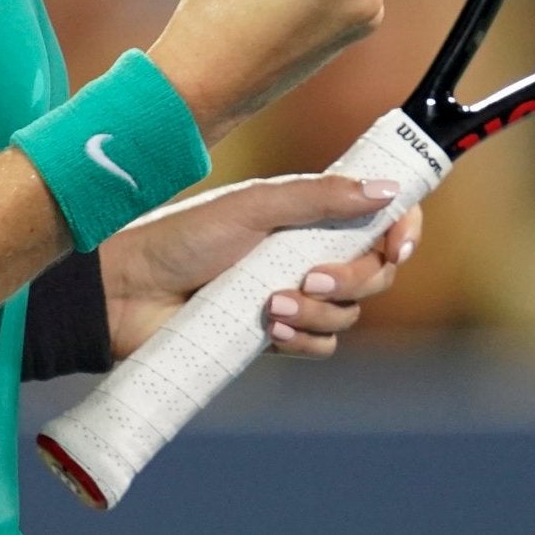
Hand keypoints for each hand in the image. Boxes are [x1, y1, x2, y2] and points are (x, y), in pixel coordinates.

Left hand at [100, 174, 422, 360]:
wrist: (131, 292)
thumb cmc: (184, 236)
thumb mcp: (255, 205)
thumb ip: (321, 197)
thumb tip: (388, 190)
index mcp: (308, 211)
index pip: (377, 217)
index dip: (403, 229)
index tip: (402, 244)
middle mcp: (307, 250)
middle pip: (373, 272)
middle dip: (354, 279)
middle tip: (310, 277)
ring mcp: (293, 294)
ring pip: (348, 313)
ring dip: (319, 313)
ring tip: (270, 306)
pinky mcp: (275, 335)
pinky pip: (321, 344)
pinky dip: (304, 339)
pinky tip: (268, 330)